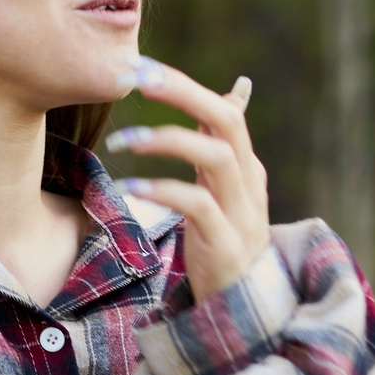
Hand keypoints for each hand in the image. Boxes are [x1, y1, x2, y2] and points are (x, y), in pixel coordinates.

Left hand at [103, 59, 272, 302]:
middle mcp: (249, 182)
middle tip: (135, 78)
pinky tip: (130, 186)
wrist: (242, 307)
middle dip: (181, 93)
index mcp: (246, 164)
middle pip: (226, 121)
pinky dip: (163, 190)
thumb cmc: (225, 238)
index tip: (140, 67)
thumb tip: (239, 87)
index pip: (223, 110)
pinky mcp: (226, 244)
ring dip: (168, 141)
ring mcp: (242, 213)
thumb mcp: (226, 185)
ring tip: (124, 140)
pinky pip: (198, 206)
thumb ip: (222, 140)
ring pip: (217, 157)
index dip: (183, 85)